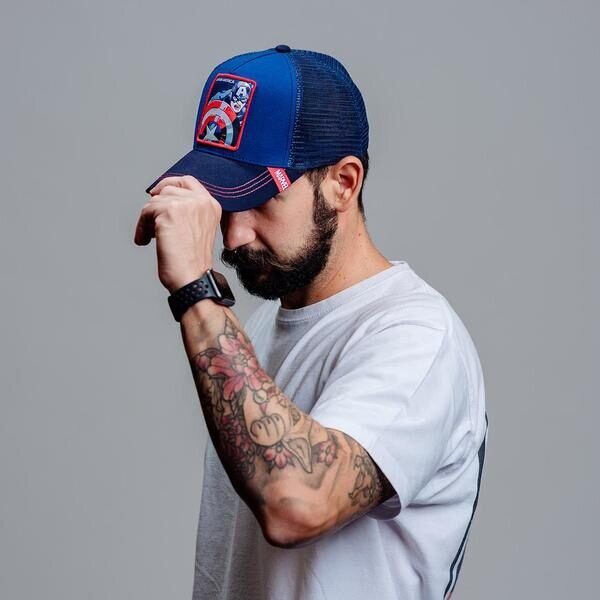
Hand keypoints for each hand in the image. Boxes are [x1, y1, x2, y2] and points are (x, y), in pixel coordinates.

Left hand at [134, 175, 221, 293]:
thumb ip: (187, 211)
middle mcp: (202, 201)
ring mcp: (187, 204)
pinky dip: (141, 227)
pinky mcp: (171, 210)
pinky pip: (146, 211)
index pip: (188, 180)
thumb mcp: (197, 229)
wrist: (192, 278)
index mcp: (211, 205)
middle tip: (152, 225)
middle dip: (155, 207)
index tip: (156, 194)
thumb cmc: (192, 261)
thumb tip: (159, 197)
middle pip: (168, 189)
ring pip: (155, 200)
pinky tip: (145, 240)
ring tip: (150, 237)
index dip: (169, 183)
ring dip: (147, 219)